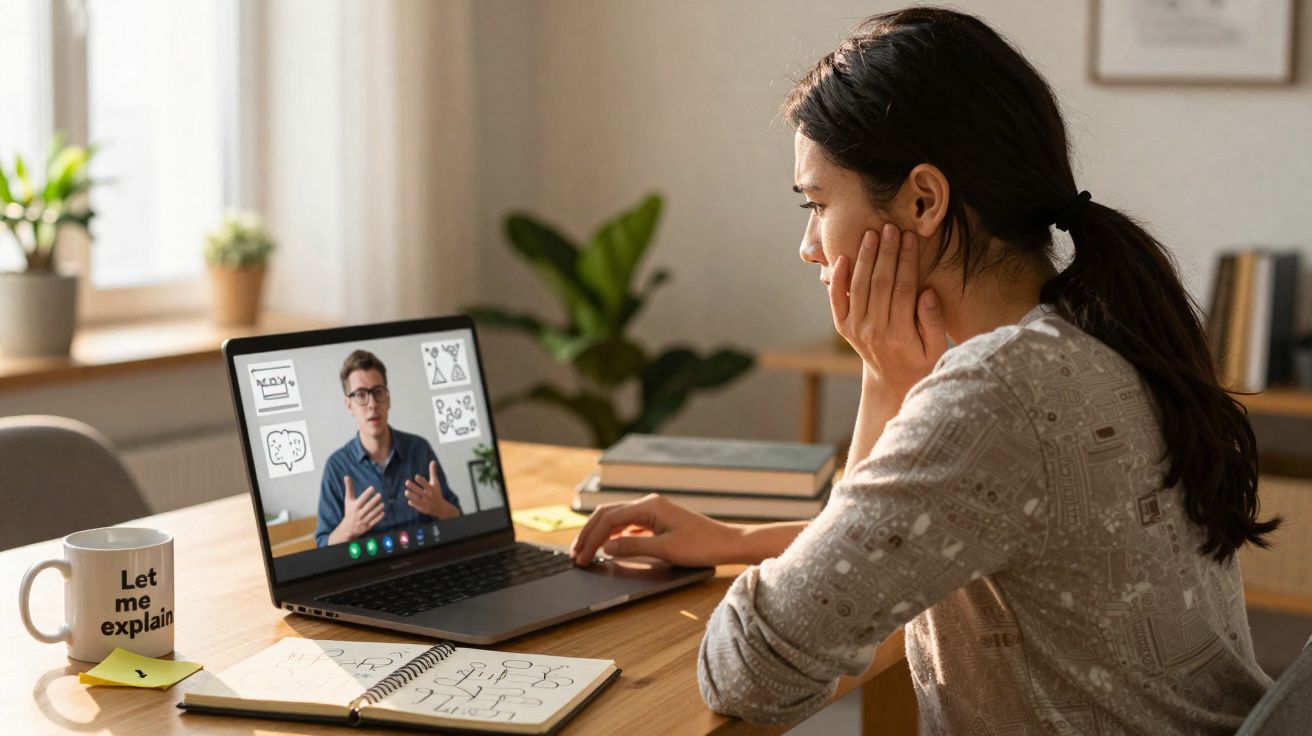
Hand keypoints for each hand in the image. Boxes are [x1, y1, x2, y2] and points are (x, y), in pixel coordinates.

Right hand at [328, 476, 382, 544]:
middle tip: (379, 495)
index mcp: (354, 507)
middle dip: (374, 501)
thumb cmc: (349, 510)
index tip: (372, 488)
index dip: (367, 493)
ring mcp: (363, 520)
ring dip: (378, 508)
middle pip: (368, 506)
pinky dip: (379, 517)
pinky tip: (383, 512)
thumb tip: (346, 476)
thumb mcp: (348, 500)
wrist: (348, 527)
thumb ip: (349, 488)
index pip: (361, 499)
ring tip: (382, 503)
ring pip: (372, 514)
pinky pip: (374, 521)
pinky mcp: (367, 526)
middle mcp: (358, 514)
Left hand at [405, 461, 460, 519]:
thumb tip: (433, 461)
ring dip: (412, 496)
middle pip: (421, 491)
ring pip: (418, 499)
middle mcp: (429, 496)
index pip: (427, 484)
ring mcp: (427, 503)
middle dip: (414, 487)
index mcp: (432, 489)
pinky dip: (414, 504)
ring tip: (406, 492)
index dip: (422, 481)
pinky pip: (418, 507)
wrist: (441, 507)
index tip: (416, 476)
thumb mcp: (435, 482)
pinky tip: (409, 501)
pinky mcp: (424, 509)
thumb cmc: (436, 492)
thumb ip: (433, 472)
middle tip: (407, 482)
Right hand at [569, 493, 741, 567]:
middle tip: (575, 554)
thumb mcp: (665, 549)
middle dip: (589, 534)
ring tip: (586, 551)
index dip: (591, 538)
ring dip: (600, 534)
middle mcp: (649, 503)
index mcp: (649, 506)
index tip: (581, 557)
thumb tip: (606, 548)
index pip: (608, 519)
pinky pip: (628, 524)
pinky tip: (608, 546)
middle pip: (608, 514)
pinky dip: (614, 534)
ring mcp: (653, 511)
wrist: (727, 543)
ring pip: (616, 518)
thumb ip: (633, 547)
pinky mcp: (658, 520)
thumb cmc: (702, 545)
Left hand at [831, 223, 946, 396]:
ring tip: (871, 233)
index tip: (910, 238)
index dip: (907, 261)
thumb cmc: (919, 359)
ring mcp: (855, 328)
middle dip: (886, 253)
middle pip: (880, 283)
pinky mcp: (843, 326)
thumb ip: (933, 322)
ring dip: (864, 258)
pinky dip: (837, 279)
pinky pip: (837, 300)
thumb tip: (927, 293)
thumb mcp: (936, 347)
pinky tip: (843, 258)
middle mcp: (874, 330)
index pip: (904, 289)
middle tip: (890, 227)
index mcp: (900, 333)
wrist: (891, 380)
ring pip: (859, 286)